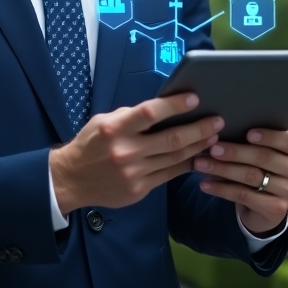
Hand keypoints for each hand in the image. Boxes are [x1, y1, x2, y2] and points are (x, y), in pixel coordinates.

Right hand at [50, 94, 222, 215]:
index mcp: (115, 129)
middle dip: (199, 129)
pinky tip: (197, 156)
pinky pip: (169, 175)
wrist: (71, 179)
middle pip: (172, 139)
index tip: (194, 98)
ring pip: (175, 158)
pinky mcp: (139, 190)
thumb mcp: (104, 121)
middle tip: (216, 121)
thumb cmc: (90, 144)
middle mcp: (126, 151)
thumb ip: (132, 117)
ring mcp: (134, 173)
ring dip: (198, 146)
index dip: (174, 105)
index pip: (150, 113)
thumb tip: (164, 109)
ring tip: (213, 137)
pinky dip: (186, 164)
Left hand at [193, 128, 287, 234]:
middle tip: (211, 148)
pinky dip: (221, 189)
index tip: (247, 133)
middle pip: (264, 158)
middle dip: (234, 152)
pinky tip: (205, 184)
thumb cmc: (260, 166)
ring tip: (201, 164)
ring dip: (222, 169)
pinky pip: (243, 196)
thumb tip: (219, 127)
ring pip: (251, 176)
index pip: (287, 141)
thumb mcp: (262, 151)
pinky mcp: (275, 209)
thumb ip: (251, 140)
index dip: (268, 136)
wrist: (265, 203)